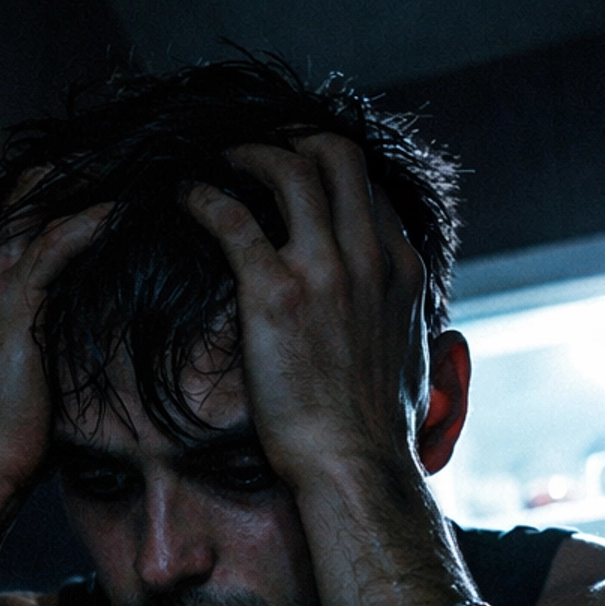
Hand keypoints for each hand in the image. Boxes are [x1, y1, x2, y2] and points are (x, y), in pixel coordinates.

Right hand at [0, 179, 109, 497]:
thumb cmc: (12, 422)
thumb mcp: (36, 360)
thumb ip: (57, 325)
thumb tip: (102, 316)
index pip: (23, 211)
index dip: (63, 187)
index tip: (112, 175)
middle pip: (28, 194)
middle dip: (77, 169)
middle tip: (131, 156)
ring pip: (39, 208)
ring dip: (87, 184)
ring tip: (134, 169)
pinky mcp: (12, 303)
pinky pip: (53, 245)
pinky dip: (87, 222)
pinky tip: (119, 210)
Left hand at [183, 135, 426, 489]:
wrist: (356, 468)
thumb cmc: (377, 434)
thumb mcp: (416, 365)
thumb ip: (411, 327)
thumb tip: (422, 331)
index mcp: (402, 270)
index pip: (369, 186)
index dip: (328, 166)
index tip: (296, 170)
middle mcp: (370, 257)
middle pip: (336, 153)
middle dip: (291, 137)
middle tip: (254, 148)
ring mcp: (325, 270)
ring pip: (288, 167)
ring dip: (245, 153)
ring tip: (214, 161)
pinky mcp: (275, 293)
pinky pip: (230, 218)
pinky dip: (201, 196)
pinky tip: (182, 197)